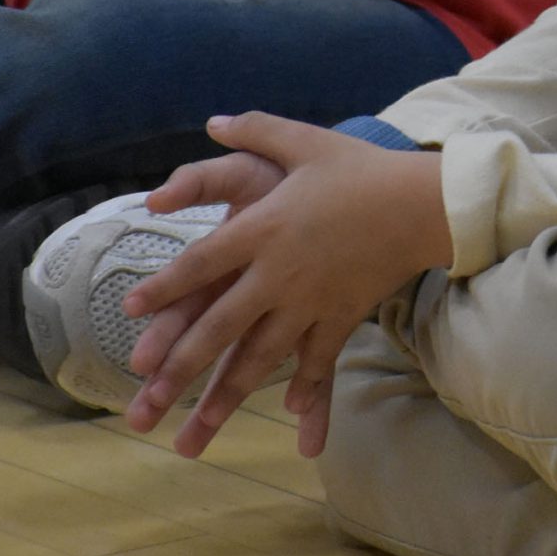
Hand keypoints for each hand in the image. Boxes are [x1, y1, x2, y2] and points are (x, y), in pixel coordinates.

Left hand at [119, 113, 448, 458]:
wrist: (424, 200)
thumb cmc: (362, 168)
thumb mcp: (306, 141)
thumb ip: (257, 130)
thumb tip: (213, 121)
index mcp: (264, 227)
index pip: (201, 261)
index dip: (165, 286)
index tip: (132, 310)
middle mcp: (280, 270)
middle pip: (220, 324)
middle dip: (179, 364)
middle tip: (144, 396)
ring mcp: (312, 299)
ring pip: (260, 356)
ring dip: (225, 396)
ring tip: (194, 433)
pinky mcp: (343, 313)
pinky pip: (319, 356)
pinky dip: (308, 385)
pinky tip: (291, 414)